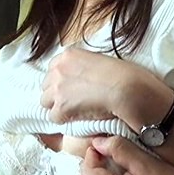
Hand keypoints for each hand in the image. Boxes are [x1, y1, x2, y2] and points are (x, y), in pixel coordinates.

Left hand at [41, 48, 157, 122]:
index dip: (62, 80)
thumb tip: (79, 79)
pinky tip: (81, 116)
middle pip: (46, 86)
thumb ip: (83, 66)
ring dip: (59, 106)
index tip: (73, 86)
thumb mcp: (99, 60)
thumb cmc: (122, 74)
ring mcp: (57, 89)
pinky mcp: (60, 107)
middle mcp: (58, 70)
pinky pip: (54, 117)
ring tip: (78, 109)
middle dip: (58, 93)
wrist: (127, 88)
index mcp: (68, 55)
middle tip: (76, 99)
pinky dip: (66, 119)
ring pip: (46, 102)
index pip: (52, 69)